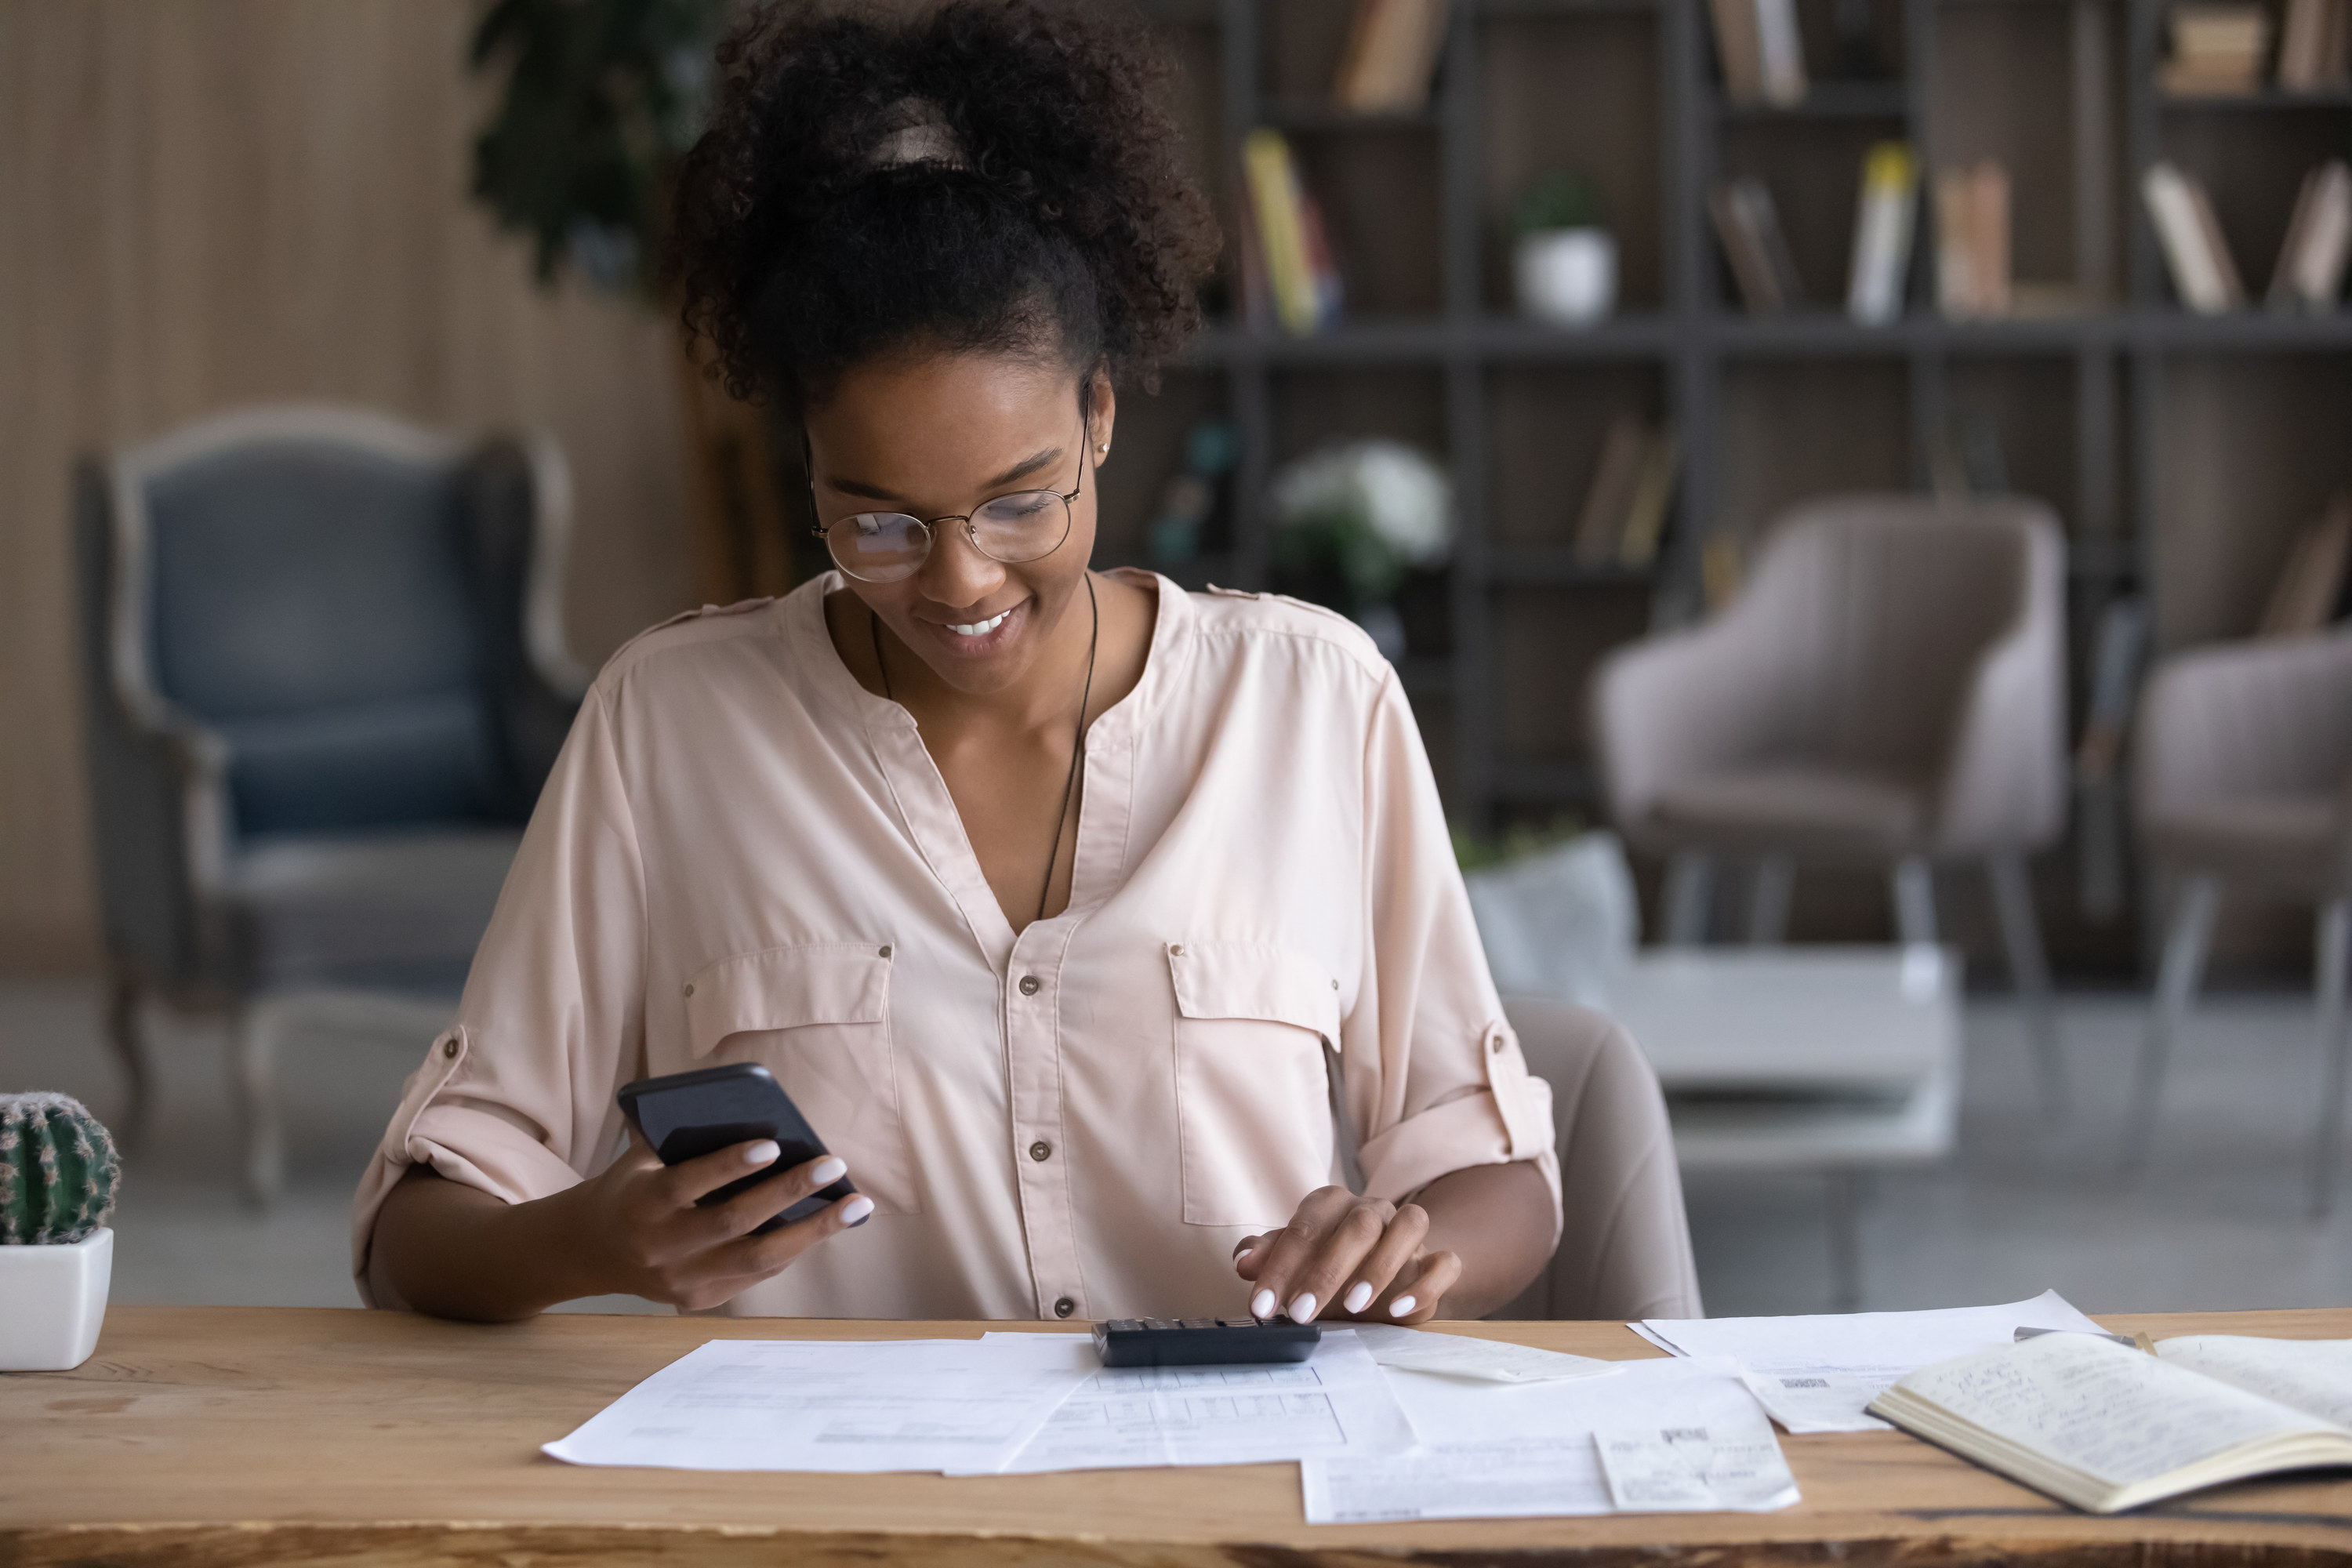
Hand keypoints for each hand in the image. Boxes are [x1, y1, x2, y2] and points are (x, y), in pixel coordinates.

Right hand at [562, 1133, 871, 1310]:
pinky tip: (826, 1225)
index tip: (774, 1144)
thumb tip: (761, 1120)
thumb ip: (688, 1141)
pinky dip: (794, 1248)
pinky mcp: (699, 1300)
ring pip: (757, 1259)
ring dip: (813, 1231)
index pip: (689, 1183)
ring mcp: (680, 1281)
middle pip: (733, 1222)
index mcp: (641, 1203)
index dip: (731, 1165)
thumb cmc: (633, 1186)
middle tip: (833, 1164)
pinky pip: (757, 1275)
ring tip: (856, 1205)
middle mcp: (660, 1247)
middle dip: (788, 1192)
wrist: (591, 1250)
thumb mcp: (644, 1158)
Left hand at [1232, 1185, 1461, 1325]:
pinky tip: (1399, 1309)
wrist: (1380, 1275)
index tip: (1262, 1306)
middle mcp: (1372, 1209)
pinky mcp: (1436, 1259)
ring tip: (1354, 1306)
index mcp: (1331, 1204)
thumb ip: (1269, 1258)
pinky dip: (1426, 1284)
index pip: (1304, 1227)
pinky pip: (1445, 1262)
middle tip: (1301, 1312)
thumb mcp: (1294, 1264)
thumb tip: (1243, 1261)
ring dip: (1381, 1266)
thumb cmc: (1327, 1266)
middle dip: (1326, 1271)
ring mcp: (1407, 1231)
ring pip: (1408, 1227)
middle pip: (1358, 1225)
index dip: (1279, 1267)